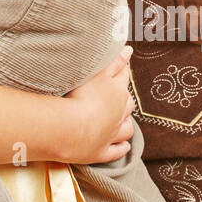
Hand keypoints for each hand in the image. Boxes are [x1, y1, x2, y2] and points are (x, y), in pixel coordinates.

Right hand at [59, 48, 134, 164]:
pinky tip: (124, 146)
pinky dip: (121, 148)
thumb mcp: (97, 73)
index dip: (123, 69)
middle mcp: (118, 115)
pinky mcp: (101, 152)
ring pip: (126, 129)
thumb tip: (129, 50)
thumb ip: (114, 61)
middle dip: (126, 99)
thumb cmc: (82, 97)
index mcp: (116, 93)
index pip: (123, 78)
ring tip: (125, 121)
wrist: (71, 128)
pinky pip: (116, 151)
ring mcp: (111, 135)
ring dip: (127, 125)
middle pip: (127, 105)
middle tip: (122, 95)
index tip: (124, 63)